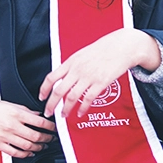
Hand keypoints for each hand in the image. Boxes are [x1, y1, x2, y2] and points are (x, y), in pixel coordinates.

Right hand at [0, 93, 54, 157]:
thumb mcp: (5, 103)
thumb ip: (22, 110)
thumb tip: (36, 115)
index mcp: (14, 112)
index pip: (39, 122)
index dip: (50, 127)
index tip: (54, 128)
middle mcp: (11, 125)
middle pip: (36, 136)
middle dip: (47, 138)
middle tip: (51, 138)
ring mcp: (4, 137)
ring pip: (27, 146)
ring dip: (38, 147)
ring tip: (43, 146)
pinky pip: (15, 152)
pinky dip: (25, 154)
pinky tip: (30, 152)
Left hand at [39, 28, 160, 117]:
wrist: (121, 47)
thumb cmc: (102, 50)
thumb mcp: (81, 54)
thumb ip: (71, 66)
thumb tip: (61, 78)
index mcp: (70, 62)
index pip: (51, 78)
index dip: (44, 90)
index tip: (41, 98)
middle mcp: (77, 70)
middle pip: (58, 91)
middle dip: (51, 105)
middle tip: (48, 113)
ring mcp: (89, 77)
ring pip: (72, 97)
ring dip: (66, 109)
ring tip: (64, 115)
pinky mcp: (101, 83)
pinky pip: (88, 99)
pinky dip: (82, 109)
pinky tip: (80, 113)